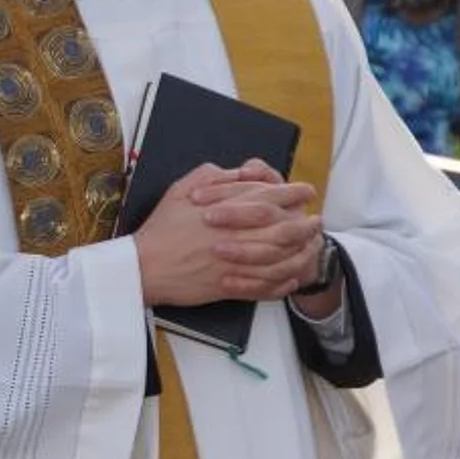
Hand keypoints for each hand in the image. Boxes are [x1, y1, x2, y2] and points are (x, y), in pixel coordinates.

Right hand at [134, 162, 317, 306]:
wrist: (143, 266)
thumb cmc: (160, 228)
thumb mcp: (180, 189)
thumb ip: (212, 176)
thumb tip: (238, 172)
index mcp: (224, 209)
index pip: (269, 197)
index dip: (292, 193)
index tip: (305, 191)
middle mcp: (234, 235)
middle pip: (283, 228)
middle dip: (305, 223)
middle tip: (316, 220)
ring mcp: (234, 263)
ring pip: (279, 258)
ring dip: (300, 252)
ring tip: (312, 246)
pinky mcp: (230, 286)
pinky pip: (264, 286)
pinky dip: (282, 282)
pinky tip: (291, 277)